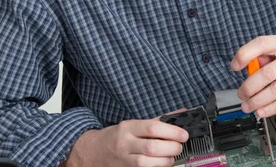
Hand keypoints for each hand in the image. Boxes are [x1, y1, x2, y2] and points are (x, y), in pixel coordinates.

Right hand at [62, 109, 188, 166]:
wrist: (92, 152)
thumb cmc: (117, 136)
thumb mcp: (134, 124)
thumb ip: (157, 121)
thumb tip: (181, 114)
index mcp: (128, 128)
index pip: (153, 127)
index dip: (172, 132)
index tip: (183, 134)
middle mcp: (124, 144)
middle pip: (152, 147)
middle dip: (171, 148)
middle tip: (179, 147)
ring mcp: (123, 160)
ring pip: (147, 163)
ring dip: (165, 161)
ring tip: (171, 157)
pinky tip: (161, 164)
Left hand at [231, 34, 275, 117]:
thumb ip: (269, 55)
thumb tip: (249, 68)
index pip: (261, 43)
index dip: (245, 54)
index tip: (235, 66)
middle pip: (267, 73)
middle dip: (249, 87)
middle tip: (241, 93)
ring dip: (257, 101)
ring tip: (247, 105)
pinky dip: (271, 108)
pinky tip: (262, 111)